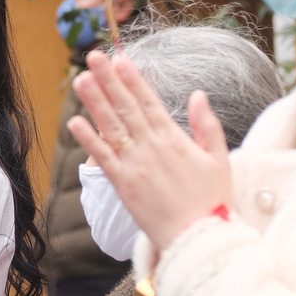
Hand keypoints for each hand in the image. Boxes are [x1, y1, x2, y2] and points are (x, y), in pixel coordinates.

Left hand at [67, 50, 231, 249]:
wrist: (200, 238)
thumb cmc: (213, 201)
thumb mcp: (220, 159)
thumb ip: (206, 125)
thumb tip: (198, 94)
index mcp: (174, 139)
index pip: (149, 101)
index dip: (133, 79)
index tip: (120, 59)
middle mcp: (152, 147)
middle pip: (126, 107)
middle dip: (109, 80)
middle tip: (93, 56)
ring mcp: (135, 165)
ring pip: (111, 127)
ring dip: (95, 101)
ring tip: (80, 79)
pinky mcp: (123, 185)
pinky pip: (103, 158)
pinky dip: (89, 140)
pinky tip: (75, 122)